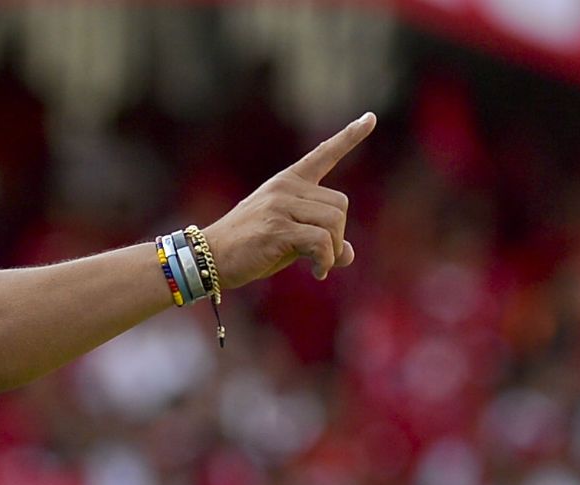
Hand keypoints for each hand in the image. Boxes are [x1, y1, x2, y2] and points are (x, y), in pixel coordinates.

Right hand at [204, 112, 375, 287]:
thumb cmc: (249, 249)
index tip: (370, 117)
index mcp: (288, 182)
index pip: (323, 154)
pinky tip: (317, 272)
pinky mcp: (277, 228)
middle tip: (323, 256)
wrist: (208, 258)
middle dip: (338, 235)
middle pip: (340, 204)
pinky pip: (320, 242)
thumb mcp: (289, 240)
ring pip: (333, 222)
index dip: (350, 136)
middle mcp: (286, 188)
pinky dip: (325, 261)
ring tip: (319, 265)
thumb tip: (348, 255)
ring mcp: (280, 206)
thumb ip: (318, 241)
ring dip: (333, 250)